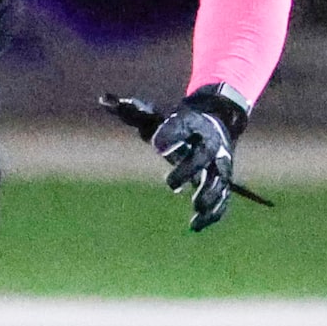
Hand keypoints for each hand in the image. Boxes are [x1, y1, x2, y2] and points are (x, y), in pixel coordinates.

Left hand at [99, 86, 265, 230]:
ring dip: (209, 196)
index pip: (182, 126)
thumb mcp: (155, 116)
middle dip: (188, 171)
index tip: (156, 145)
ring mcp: (219, 164)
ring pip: (219, 181)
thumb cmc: (177, 123)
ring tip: (196, 208)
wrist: (216, 122)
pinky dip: (214, 213)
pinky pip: (223, 199)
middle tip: (170, 185)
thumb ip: (130, 111)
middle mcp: (209, 145)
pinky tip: (196, 226)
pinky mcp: (223, 181)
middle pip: (202, 158)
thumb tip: (103, 99)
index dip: (170, 134)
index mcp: (192, 124)